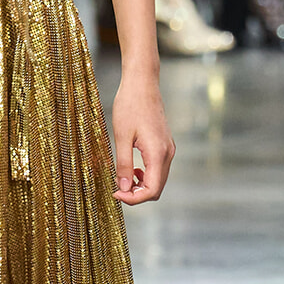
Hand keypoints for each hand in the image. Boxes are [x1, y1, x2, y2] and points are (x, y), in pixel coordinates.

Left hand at [111, 75, 174, 205]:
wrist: (142, 84)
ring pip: (158, 179)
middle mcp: (167, 153)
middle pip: (157, 188)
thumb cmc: (130, 105)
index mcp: (158, 153)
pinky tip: (131, 167)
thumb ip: (123, 164)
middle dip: (137, 194)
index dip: (133, 198)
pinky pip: (158, 168)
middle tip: (116, 188)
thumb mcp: (121, 136)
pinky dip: (145, 174)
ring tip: (122, 177)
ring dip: (141, 184)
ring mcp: (168, 149)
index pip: (152, 190)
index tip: (116, 194)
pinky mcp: (165, 145)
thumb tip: (122, 188)